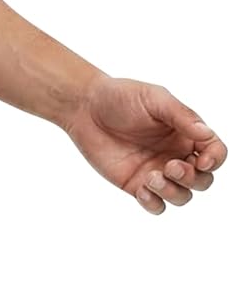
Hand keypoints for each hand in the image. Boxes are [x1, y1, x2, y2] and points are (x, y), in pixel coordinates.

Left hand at [63, 76, 225, 215]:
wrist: (88, 109)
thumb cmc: (124, 97)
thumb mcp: (156, 100)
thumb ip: (182, 117)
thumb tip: (205, 134)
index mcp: (187, 134)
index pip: (215, 153)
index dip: (214, 160)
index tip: (202, 160)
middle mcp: (176, 154)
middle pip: (202, 181)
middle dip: (192, 179)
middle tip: (170, 166)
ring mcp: (157, 172)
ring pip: (181, 196)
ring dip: (172, 192)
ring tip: (151, 177)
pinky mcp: (136, 185)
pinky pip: (155, 205)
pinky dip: (154, 203)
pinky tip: (142, 191)